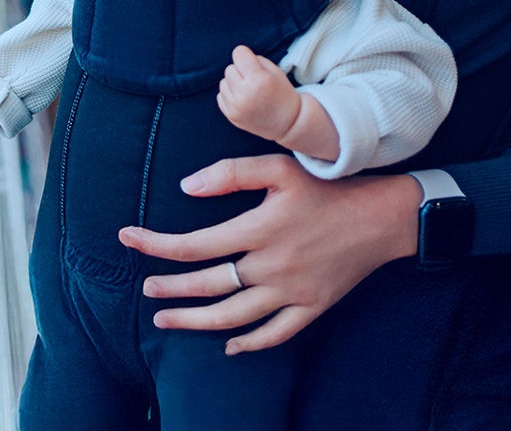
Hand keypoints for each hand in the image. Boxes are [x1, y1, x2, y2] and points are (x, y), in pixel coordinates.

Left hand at [119, 157, 420, 352]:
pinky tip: (229, 345)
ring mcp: (292, 293)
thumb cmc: (327, 185)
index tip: (127, 238)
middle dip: (170, 289)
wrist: (382, 216)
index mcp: (258, 229)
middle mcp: (271, 266)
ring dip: (195, 321)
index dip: (156, 244)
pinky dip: (249, 344)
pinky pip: (276, 335)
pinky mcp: (313, 308)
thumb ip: (229, 173)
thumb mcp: (278, 166)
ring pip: (234, 318)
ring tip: (166, 319)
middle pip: (208, 286)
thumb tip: (185, 187)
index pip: (194, 244)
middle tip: (146, 288)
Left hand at [217, 45, 300, 142]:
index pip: (238, 53)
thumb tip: (236, 57)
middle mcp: (245, 94)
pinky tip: (244, 100)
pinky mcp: (232, 116)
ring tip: (249, 91)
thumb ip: (254, 59)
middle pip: (229, 68)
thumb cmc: (282, 93)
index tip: (252, 62)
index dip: (246, 55)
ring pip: (223, 82)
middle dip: (241, 72)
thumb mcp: (275, 71)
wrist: (289, 123)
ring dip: (234, 84)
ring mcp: (236, 107)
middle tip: (254, 81)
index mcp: (258, 79)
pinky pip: (220, 96)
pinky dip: (230, 96)